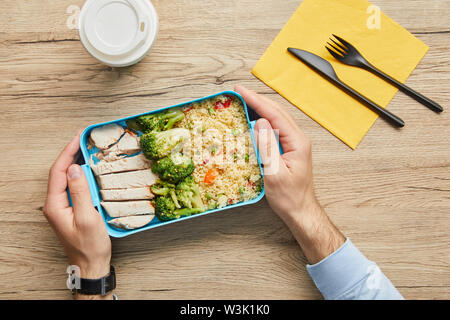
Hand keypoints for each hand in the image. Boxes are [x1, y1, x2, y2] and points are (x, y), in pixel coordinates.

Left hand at [43, 130, 112, 298]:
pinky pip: (73, 186)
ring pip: (66, 178)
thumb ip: (80, 192)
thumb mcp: (88, 217)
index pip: (58, 172)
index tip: (79, 137)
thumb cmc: (90, 245)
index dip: (68, 152)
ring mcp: (62, 207)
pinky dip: (80, 174)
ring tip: (86, 147)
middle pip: (60, 172)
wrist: (91, 264)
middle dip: (70, 153)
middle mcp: (54, 204)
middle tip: (84, 137)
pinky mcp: (70, 209)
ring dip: (75, 162)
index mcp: (55, 205)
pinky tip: (89, 168)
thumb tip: (75, 168)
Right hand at [235, 86, 344, 263]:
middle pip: (277, 112)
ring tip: (243, 101)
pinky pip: (275, 128)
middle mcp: (298, 139)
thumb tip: (261, 122)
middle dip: (257, 100)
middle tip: (238, 92)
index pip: (275, 114)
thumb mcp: (275, 173)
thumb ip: (268, 147)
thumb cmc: (289, 197)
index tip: (240, 91)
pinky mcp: (289, 149)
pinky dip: (263, 120)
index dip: (256, 101)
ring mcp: (295, 143)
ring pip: (277, 118)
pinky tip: (253, 120)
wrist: (300, 211)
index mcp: (297, 142)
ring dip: (260, 108)